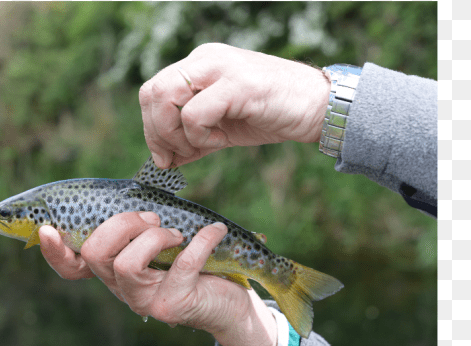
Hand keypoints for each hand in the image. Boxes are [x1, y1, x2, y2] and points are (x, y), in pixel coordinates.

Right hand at [38, 211, 276, 345]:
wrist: (228, 301)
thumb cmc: (192, 264)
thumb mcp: (161, 242)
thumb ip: (141, 224)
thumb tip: (137, 188)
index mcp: (112, 271)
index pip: (71, 267)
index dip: (54, 251)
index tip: (47, 228)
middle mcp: (121, 289)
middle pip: (95, 254)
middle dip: (122, 224)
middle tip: (152, 220)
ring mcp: (144, 301)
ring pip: (126, 264)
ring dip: (153, 237)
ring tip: (176, 233)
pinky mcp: (173, 306)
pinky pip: (181, 266)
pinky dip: (201, 240)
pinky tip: (214, 232)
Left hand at [139, 42, 330, 168]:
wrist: (320, 108)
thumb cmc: (275, 114)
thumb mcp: (224, 129)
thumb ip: (193, 139)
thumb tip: (164, 160)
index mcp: (200, 65)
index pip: (153, 90)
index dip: (151, 127)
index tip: (164, 157)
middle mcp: (205, 59)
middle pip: (152, 91)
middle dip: (157, 132)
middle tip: (178, 155)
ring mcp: (220, 67)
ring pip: (165, 97)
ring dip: (175, 133)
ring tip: (204, 145)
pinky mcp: (236, 84)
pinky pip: (193, 113)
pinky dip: (199, 136)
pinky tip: (221, 141)